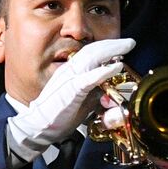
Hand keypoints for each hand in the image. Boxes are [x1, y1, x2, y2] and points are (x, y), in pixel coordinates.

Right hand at [5, 38, 135, 162]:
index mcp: (71, 72)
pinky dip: (103, 71)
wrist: (38, 126)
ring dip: (110, 51)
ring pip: (91, 58)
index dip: (107, 48)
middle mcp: (69, 70)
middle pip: (92, 50)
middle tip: (130, 42)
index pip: (90, 53)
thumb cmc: (59, 115)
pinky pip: (88, 78)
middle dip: (113, 45)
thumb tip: (110, 95)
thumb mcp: (82, 102)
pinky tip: (116, 67)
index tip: (122, 46)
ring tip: (126, 47)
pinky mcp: (70, 90)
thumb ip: (95, 96)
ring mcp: (68, 79)